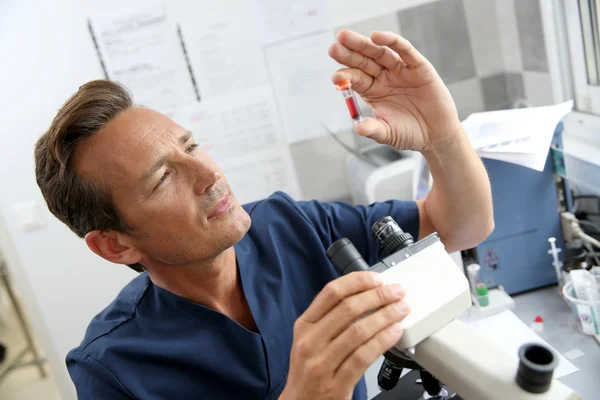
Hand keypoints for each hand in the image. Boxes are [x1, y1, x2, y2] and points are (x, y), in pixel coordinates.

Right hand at [279, 272, 409, 399]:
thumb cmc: (310, 369)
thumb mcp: (310, 338)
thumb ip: (331, 318)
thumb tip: (366, 296)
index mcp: (304, 324)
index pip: (331, 293)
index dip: (358, 281)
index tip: (377, 279)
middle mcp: (309, 342)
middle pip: (348, 309)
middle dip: (378, 296)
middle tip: (396, 292)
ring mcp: (321, 364)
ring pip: (358, 331)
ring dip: (385, 317)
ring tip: (401, 310)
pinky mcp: (335, 385)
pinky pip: (363, 357)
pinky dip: (382, 341)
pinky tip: (394, 333)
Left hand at [329, 30, 460, 151]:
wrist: (437, 134)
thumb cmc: (410, 133)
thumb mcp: (389, 134)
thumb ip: (374, 130)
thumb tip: (358, 128)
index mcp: (373, 91)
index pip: (356, 78)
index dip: (345, 76)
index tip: (335, 77)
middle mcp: (384, 77)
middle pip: (363, 61)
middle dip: (347, 54)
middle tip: (333, 48)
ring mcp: (400, 70)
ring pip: (379, 52)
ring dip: (363, 44)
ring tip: (346, 37)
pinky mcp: (418, 66)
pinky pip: (404, 50)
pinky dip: (392, 41)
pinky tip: (377, 37)